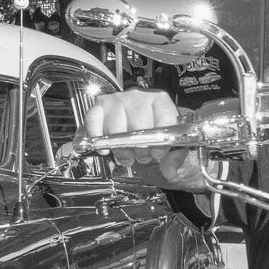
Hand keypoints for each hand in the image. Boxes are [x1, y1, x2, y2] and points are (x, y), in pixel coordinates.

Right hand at [85, 88, 205, 185]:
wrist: (139, 127)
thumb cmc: (155, 133)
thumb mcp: (171, 145)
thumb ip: (175, 158)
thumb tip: (169, 171)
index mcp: (161, 101)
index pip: (164, 117)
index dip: (161, 140)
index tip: (158, 154)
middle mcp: (139, 96)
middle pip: (138, 124)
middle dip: (140, 147)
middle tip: (142, 158)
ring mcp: (118, 99)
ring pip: (115, 127)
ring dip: (120, 148)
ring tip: (127, 157)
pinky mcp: (100, 106)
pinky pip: (93, 120)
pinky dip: (97, 138)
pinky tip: (105, 149)